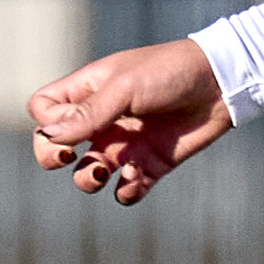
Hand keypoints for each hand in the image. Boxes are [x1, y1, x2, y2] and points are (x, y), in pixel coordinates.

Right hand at [28, 38, 230, 201]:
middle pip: (54, 147)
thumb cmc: (169, 72)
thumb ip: (88, 113)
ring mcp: (124, 144)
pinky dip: (124, 191)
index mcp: (87, 92)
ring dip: (88, 180)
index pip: (44, 111)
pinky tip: (134, 178)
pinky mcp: (150, 164)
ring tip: (106, 171)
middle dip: (51, 157)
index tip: (71, 121)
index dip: (46, 122)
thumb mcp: (124, 87)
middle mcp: (101, 121)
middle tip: (69, 158)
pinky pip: (125, 189)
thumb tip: (50, 137)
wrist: (219, 84)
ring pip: (88, 174)